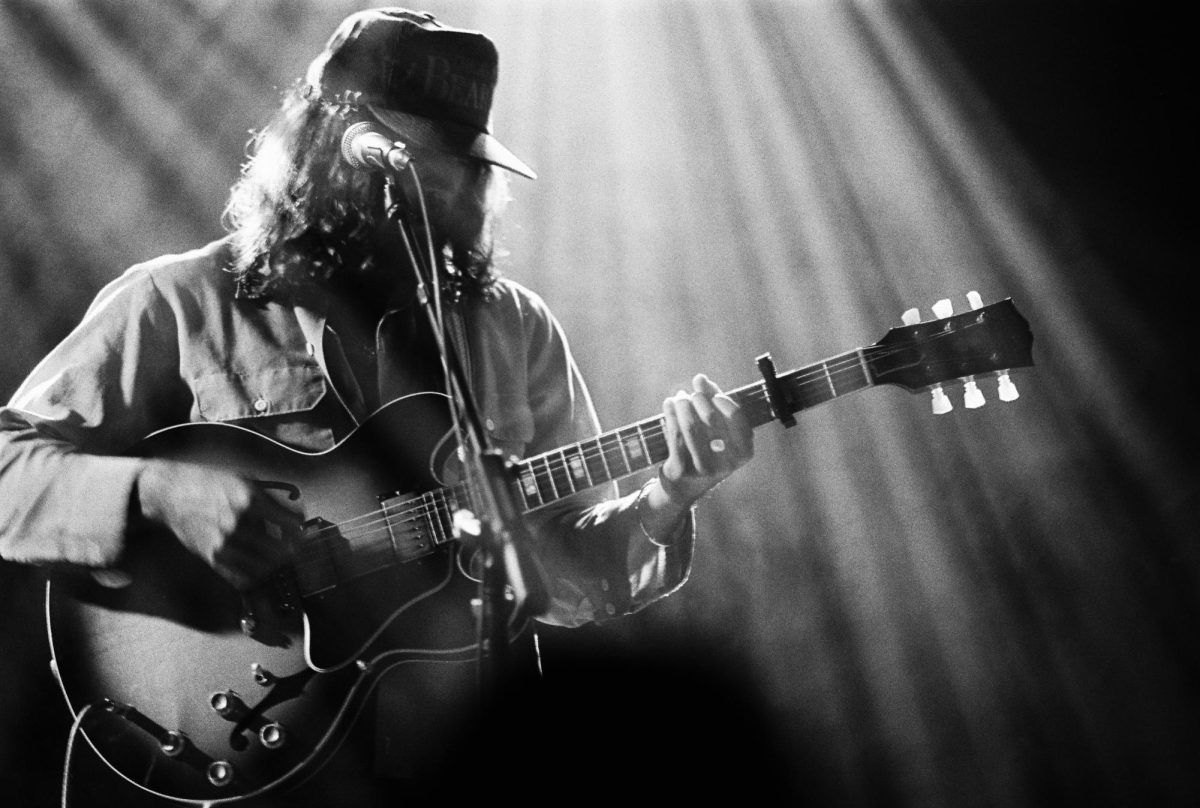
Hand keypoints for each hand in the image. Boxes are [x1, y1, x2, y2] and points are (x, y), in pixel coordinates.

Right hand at [136, 460, 300, 590]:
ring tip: (276, 556)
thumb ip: (270, 500)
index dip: (302, 528)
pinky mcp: (212, 557)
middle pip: (283, 551)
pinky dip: (255, 576)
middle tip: (294, 546)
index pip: (292, 524)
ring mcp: (225, 543)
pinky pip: (242, 579)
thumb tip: (295, 517)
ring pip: (265, 568)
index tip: (303, 529)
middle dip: (293, 550)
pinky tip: (256, 565)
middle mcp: (239, 523)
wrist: (170, 492)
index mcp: (250, 500)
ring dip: (275, 565)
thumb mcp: (244, 481)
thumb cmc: (208, 483)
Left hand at [659, 373, 753, 504]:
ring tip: (680, 396)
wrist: (686, 485)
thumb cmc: (707, 448)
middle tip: (692, 394)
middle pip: (711, 420)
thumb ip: (714, 401)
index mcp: (743, 453)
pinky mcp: (682, 470)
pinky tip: (669, 403)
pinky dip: (671, 415)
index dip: (725, 402)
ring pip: (690, 427)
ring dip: (683, 405)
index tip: (714, 394)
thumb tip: (701, 379)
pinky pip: (674, 436)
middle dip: (700, 400)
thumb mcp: (718, 428)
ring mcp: (703, 469)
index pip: (738, 420)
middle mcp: (727, 464)